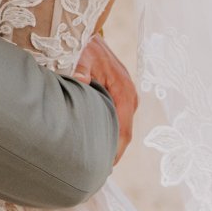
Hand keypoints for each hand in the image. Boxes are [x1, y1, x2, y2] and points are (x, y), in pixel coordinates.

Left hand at [75, 35, 137, 163]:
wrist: (91, 38)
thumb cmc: (85, 47)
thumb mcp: (81, 56)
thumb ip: (81, 69)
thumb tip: (82, 80)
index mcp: (124, 91)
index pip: (124, 130)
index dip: (115, 151)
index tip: (103, 168)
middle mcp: (130, 96)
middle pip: (125, 134)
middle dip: (113, 152)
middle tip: (96, 172)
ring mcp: (127, 97)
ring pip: (122, 129)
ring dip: (112, 144)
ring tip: (96, 162)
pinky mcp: (121, 96)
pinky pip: (119, 121)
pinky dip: (111, 134)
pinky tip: (99, 143)